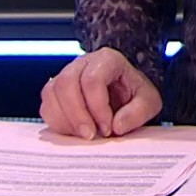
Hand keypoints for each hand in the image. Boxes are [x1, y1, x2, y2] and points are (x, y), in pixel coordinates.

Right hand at [39, 47, 162, 139]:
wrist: (125, 98)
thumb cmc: (135, 96)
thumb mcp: (149, 103)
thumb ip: (138, 112)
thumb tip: (117, 125)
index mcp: (108, 59)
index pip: (93, 79)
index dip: (97, 107)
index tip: (108, 129)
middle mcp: (83, 63)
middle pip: (66, 83)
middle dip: (77, 115)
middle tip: (90, 136)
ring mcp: (66, 75)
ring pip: (51, 93)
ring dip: (65, 120)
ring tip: (83, 136)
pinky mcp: (56, 92)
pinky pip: (46, 106)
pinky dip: (57, 123)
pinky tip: (74, 133)